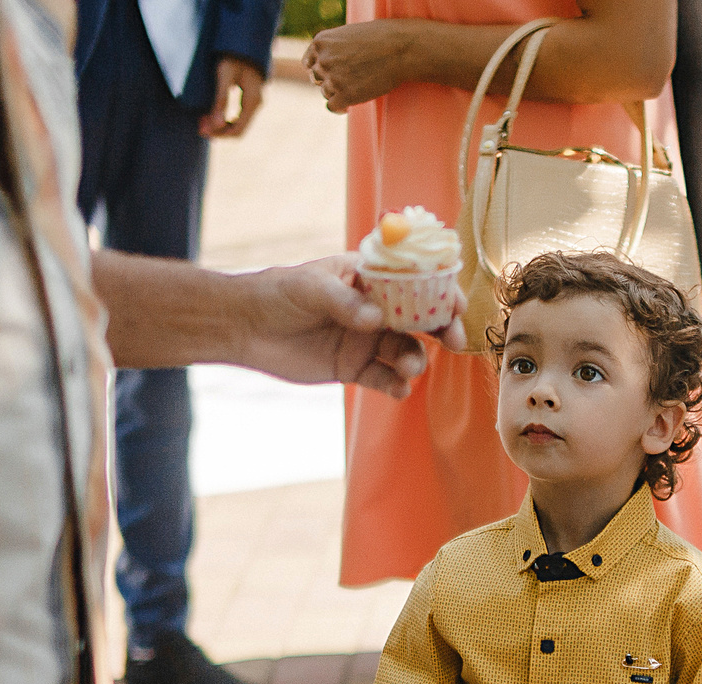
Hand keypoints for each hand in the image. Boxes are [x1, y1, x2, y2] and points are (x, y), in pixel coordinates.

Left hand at [203, 55, 265, 137]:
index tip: (201, 129)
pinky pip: (239, 115)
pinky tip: (213, 113)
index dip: (219, 134)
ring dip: (220, 125)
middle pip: (238, 130)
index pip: (237, 130)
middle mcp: (256, 103)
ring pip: (239, 123)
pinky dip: (225, 118)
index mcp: (253, 101)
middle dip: (218, 131)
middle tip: (198, 126)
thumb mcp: (224, 75)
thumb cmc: (233, 54)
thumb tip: (215, 125)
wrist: (244, 39)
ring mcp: (255, 100)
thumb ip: (220, 100)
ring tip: (203, 119)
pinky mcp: (250, 96)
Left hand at [240, 256, 465, 393]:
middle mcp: (375, 308)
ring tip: (409, 368)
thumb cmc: (277, 293)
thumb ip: (344, 302)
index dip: (439, 290)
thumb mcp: (310, 288)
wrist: (246, 328)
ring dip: (416, 359)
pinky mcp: (355, 367)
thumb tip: (377, 319)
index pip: (414, 280)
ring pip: (406, 350)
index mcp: (369, 278)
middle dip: (443, 329)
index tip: (455, 305)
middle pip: (421, 318)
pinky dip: (397, 385)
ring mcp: (367, 339)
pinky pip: (385, 378)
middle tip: (454, 341)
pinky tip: (398, 389)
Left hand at [304, 22, 416, 111]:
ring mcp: (333, 79)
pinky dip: (339, 108)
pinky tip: (348, 107)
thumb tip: (329, 66)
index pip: (308, 62)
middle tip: (344, 82)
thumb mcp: (349, 35)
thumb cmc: (380, 38)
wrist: (400, 49)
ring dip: (336, 93)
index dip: (318, 69)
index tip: (328, 74)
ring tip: (354, 89)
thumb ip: (334, 48)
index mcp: (321, 42)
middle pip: (316, 78)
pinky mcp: (345, 96)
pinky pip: (332, 107)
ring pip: (325, 92)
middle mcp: (323, 60)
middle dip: (328, 80)